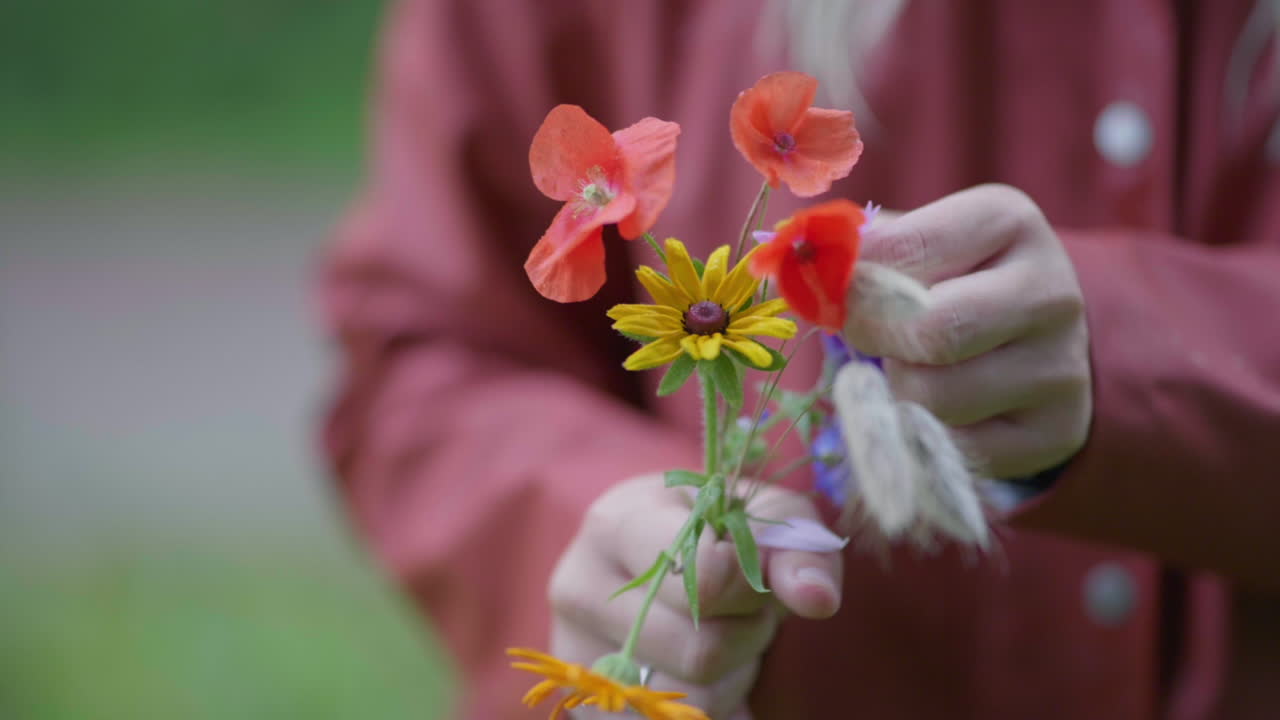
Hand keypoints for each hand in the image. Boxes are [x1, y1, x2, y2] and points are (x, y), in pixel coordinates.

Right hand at [549, 474, 841, 719]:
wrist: (658, 554)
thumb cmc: (718, 532)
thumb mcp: (768, 520)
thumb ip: (801, 551)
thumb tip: (818, 599)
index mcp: (618, 523)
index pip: (701, 574)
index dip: (749, 587)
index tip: (750, 571)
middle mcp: (579, 585)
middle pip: (701, 648)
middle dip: (747, 634)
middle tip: (744, 608)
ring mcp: (574, 651)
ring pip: (689, 700)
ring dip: (730, 676)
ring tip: (719, 636)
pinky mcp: (585, 704)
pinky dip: (708, 707)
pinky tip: (696, 673)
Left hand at [845, 184, 1091, 477]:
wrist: (1042, 344)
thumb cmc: (957, 282)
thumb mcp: (923, 244)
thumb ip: (864, 249)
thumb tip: (796, 256)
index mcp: (1009, 222)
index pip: (906, 247)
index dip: (850, 277)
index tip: (829, 290)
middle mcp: (1049, 291)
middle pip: (930, 329)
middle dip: (874, 337)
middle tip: (864, 335)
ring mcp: (1059, 367)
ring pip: (935, 397)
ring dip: (900, 390)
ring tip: (913, 369)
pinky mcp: (1055, 432)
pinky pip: (954, 449)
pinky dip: (926, 434)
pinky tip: (939, 410)